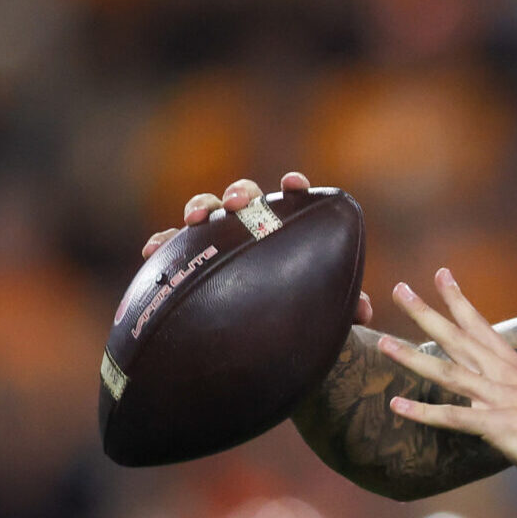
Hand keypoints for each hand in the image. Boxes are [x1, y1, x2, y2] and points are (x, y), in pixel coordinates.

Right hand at [142, 171, 373, 325]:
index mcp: (287, 228)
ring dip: (199, 206)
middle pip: (245, 196)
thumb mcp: (322, 309)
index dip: (294, 187)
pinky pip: (173, 245)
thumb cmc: (298, 310)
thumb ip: (345, 307)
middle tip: (236, 204)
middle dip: (239, 193)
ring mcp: (219, 237)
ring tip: (194, 219)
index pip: (293, 199)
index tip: (294, 184)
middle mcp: (252, 225)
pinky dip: (163, 243)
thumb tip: (364, 313)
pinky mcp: (191, 256)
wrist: (261, 333)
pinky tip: (152, 253)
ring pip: (207, 210)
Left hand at [375, 270, 516, 484]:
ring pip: (446, 372)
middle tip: (399, 290)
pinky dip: (422, 412)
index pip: (479, 323)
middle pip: (456, 337)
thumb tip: (485, 390)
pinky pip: (452, 416)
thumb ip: (506, 386)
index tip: (440, 275)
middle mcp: (501, 373)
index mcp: (511, 363)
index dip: (457, 299)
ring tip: (382, 344)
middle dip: (424, 313)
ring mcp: (497, 397)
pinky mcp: (495, 424)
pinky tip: (397, 406)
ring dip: (411, 357)